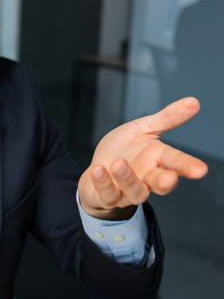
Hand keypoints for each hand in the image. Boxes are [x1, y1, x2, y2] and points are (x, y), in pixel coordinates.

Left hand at [78, 97, 207, 219]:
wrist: (98, 171)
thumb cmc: (125, 150)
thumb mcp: (144, 129)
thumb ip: (167, 118)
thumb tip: (194, 101)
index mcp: (157, 160)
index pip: (175, 163)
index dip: (188, 166)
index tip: (200, 169)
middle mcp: (146, 178)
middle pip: (160, 183)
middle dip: (165, 182)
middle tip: (169, 179)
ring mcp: (127, 190)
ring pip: (134, 191)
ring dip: (127, 178)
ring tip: (118, 163)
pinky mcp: (107, 196)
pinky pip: (106, 193)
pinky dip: (103, 183)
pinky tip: (98, 170)